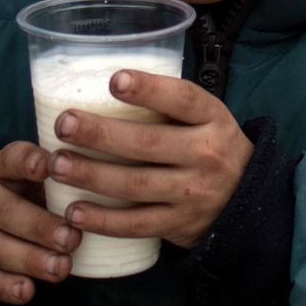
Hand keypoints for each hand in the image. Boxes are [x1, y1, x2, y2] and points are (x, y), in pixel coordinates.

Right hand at [0, 140, 81, 303]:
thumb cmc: (26, 202)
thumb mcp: (38, 186)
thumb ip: (61, 185)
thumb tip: (105, 190)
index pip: (12, 159)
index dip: (30, 162)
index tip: (52, 167)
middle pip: (4, 209)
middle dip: (40, 226)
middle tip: (72, 238)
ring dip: (30, 259)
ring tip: (61, 268)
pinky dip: (5, 287)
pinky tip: (26, 291)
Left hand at [50, 68, 254, 248]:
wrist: (248, 200)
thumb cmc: (211, 146)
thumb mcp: (207, 118)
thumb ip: (169, 104)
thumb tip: (101, 82)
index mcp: (212, 118)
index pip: (183, 99)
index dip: (149, 89)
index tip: (114, 80)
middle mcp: (206, 154)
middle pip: (149, 143)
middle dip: (101, 134)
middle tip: (64, 124)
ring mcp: (193, 193)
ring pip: (137, 185)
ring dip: (92, 175)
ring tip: (57, 165)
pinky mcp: (179, 224)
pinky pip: (137, 224)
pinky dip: (103, 220)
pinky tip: (74, 212)